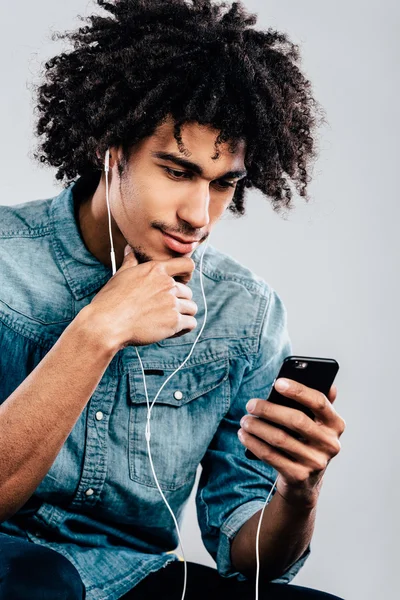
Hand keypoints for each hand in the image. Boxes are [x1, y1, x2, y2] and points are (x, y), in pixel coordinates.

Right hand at [86, 244, 197, 350]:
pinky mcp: (174, 321)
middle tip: (163, 311)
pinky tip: (171, 331)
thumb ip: (130, 262)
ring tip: (167, 322)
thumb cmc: (110, 301)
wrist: (106, 323)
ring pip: (191, 308)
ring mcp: (172, 302)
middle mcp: (167, 284)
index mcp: (156, 270)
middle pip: (188, 292)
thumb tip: (130, 249)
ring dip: (182, 315)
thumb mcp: (120, 276)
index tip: (181, 283)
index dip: (187, 274)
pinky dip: (183, 328)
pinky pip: (191, 323)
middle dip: (179, 301)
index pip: (187, 264)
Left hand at [238, 380, 345, 508]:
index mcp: (336, 424)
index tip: (278, 382)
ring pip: (280, 439)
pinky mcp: (299, 476)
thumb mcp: (317, 422)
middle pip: (296, 420)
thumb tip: (329, 384)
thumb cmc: (307, 440)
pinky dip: (254, 444)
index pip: (319, 402)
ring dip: (258, 427)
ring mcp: (315, 462)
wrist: (305, 481)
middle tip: (251, 404)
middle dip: (269, 410)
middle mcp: (330, 444)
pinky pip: (271, 456)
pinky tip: (244, 435)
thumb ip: (319, 403)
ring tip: (244, 420)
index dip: (298, 391)